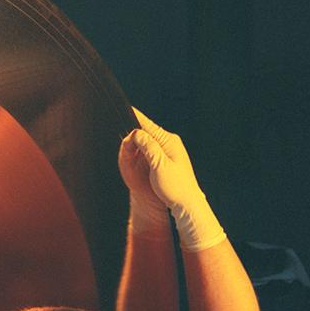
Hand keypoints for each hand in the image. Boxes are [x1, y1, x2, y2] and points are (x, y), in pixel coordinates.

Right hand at [125, 108, 224, 251]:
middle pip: (148, 131)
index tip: (127, 108)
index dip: (136, 117)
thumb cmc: (174, 187)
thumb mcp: (158, 165)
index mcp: (168, 142)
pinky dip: (143, 148)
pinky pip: (152, 148)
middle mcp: (170, 143)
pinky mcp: (168, 159)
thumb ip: (148, 147)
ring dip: (138, 139)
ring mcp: (170, 151)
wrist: (187, 203)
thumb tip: (136, 132)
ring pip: (149, 140)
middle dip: (135, 129)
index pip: (149, 126)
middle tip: (121, 124)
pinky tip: (138, 149)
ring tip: (126, 135)